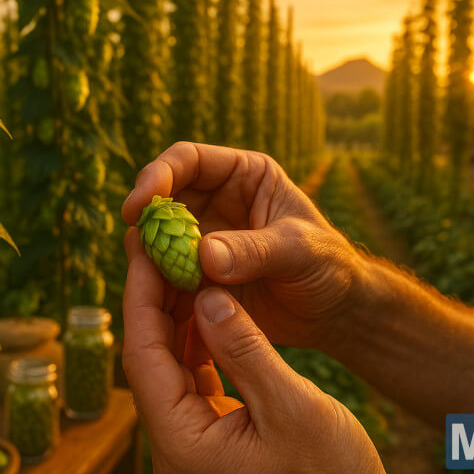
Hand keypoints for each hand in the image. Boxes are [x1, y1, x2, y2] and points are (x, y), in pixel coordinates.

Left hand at [121, 233, 393, 473]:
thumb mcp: (292, 406)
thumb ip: (245, 349)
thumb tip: (205, 295)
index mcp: (184, 446)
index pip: (143, 358)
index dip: (141, 296)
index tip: (145, 247)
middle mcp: (176, 447)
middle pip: (150, 359)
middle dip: (153, 299)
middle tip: (158, 244)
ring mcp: (192, 444)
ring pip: (169, 366)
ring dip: (176, 316)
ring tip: (181, 265)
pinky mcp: (211, 437)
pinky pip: (192, 378)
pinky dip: (199, 341)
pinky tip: (208, 308)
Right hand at [122, 142, 361, 350]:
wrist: (335, 313)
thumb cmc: (329, 267)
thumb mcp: (300, 251)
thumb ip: (255, 249)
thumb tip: (204, 254)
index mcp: (244, 176)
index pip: (189, 160)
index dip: (158, 175)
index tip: (140, 203)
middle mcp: (216, 203)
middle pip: (164, 201)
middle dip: (147, 222)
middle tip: (137, 247)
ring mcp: (204, 241)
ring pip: (159, 242)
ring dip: (149, 259)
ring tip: (149, 281)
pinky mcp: (198, 278)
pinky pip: (165, 278)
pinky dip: (158, 290)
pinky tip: (159, 306)